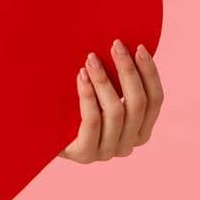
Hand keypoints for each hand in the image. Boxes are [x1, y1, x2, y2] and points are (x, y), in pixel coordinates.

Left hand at [58, 39, 163, 162]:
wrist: (43, 134)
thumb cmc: (75, 108)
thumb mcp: (102, 95)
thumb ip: (119, 82)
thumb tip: (128, 47)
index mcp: (140, 131)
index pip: (155, 100)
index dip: (149, 73)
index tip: (138, 47)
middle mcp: (128, 145)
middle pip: (138, 103)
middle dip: (128, 71)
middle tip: (115, 45)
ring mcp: (107, 152)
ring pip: (116, 111)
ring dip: (104, 80)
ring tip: (91, 58)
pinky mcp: (85, 154)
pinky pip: (92, 120)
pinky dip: (88, 95)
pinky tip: (81, 75)